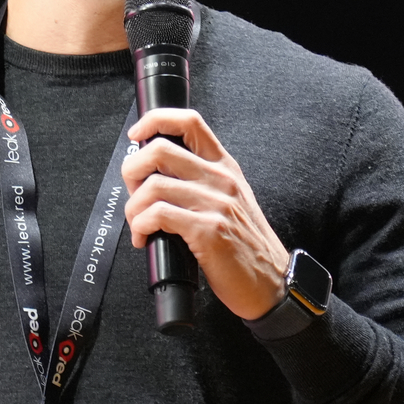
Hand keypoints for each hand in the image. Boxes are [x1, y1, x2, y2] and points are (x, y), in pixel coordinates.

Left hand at [121, 108, 292, 320]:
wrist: (271, 282)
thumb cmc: (245, 246)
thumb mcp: (230, 201)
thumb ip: (201, 181)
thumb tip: (155, 175)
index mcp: (224, 167)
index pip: (190, 122)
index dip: (155, 121)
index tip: (136, 136)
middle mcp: (220, 179)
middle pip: (160, 149)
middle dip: (132, 170)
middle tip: (133, 193)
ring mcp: (215, 203)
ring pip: (153, 186)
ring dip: (133, 208)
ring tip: (139, 225)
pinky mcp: (208, 230)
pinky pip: (158, 215)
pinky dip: (141, 227)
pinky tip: (145, 238)